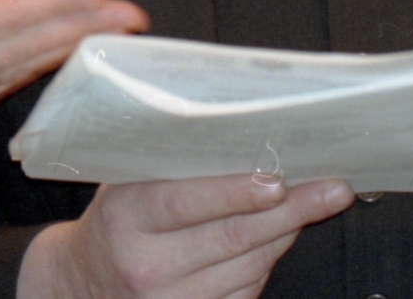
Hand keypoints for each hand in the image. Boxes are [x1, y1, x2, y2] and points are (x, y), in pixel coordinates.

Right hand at [19, 174, 353, 298]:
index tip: (277, 179)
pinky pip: (246, 293)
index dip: (237, 191)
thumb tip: (238, 130)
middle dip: (291, 210)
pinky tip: (277, 237)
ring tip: (314, 202)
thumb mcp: (125, 182)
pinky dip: (267, 262)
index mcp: (126, 217)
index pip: (188, 202)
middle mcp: (147, 264)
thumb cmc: (115, 221)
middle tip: (331, 188)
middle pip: (233, 236)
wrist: (82, 283)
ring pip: (249, 266)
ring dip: (286, 233)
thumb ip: (170, 161)